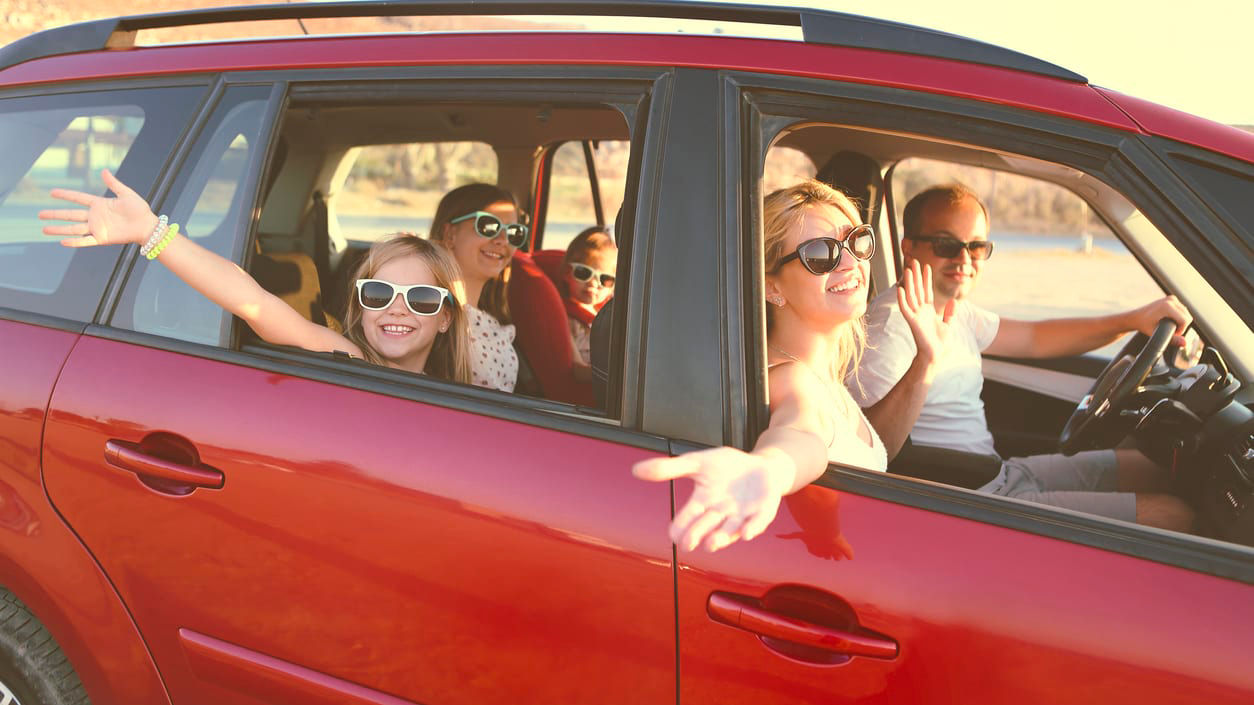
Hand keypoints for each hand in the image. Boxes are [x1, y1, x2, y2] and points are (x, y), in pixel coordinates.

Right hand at [40, 169, 157, 247]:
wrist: (148, 226)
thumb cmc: (140, 210)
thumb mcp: (127, 194)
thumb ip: (114, 184)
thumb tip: (104, 171)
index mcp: (100, 204)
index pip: (78, 198)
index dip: (65, 195)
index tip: (52, 192)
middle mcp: (95, 216)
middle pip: (70, 215)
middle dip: (55, 214)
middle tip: (39, 214)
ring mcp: (97, 228)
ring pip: (73, 229)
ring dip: (59, 229)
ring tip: (44, 229)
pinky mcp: (102, 238)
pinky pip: (85, 241)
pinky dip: (74, 242)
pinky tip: (62, 242)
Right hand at [633, 446, 794, 551]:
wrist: (762, 466)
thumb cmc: (727, 467)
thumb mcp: (697, 462)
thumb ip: (669, 468)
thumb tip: (636, 470)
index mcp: (704, 502)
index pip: (688, 517)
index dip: (680, 526)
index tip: (673, 535)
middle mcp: (721, 513)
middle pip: (706, 527)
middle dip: (697, 535)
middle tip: (688, 543)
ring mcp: (742, 514)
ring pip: (730, 530)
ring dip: (722, 537)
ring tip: (712, 542)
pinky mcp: (763, 511)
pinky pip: (758, 522)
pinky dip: (753, 527)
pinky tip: (748, 533)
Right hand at [897, 261, 953, 367]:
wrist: (936, 355)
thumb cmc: (940, 342)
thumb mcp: (948, 324)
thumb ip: (950, 312)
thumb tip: (954, 301)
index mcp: (929, 310)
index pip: (926, 290)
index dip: (926, 279)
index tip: (926, 266)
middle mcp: (921, 310)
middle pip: (917, 289)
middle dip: (916, 275)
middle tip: (914, 261)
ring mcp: (916, 315)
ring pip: (911, 295)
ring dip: (909, 282)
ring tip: (908, 269)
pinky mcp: (912, 322)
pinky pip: (905, 308)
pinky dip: (902, 299)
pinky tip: (901, 289)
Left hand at [1129, 295, 1191, 346]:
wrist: (1135, 317)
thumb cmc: (1143, 325)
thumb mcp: (1156, 333)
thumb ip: (1172, 339)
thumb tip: (1185, 343)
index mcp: (1167, 306)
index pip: (1185, 321)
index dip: (1180, 330)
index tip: (1171, 333)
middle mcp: (1171, 300)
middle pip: (1188, 317)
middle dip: (1181, 326)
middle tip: (1169, 330)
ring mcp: (1172, 298)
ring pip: (1186, 314)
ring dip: (1180, 322)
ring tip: (1168, 326)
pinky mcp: (1172, 299)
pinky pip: (1183, 310)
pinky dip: (1179, 317)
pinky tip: (1169, 320)